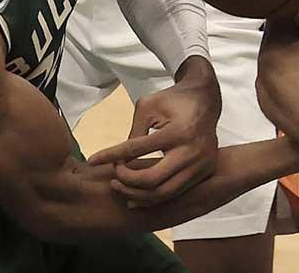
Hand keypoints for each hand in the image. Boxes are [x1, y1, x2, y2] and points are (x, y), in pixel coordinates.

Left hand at [88, 56, 220, 204]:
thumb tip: (120, 159)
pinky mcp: (203, 172)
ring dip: (138, 195)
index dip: (111, 156)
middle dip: (126, 181)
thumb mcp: (149, 106)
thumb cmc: (173, 100)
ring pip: (164, 193)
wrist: (206, 100)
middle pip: (151, 180)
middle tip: (112, 177)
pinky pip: (175, 193)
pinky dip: (154, 197)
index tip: (92, 160)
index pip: (137, 149)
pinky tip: (136, 196)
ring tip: (120, 187)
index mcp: (178, 132)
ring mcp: (200, 165)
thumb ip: (134, 132)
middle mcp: (191, 152)